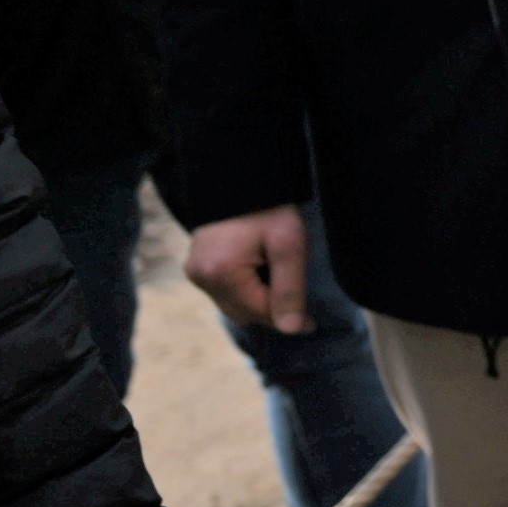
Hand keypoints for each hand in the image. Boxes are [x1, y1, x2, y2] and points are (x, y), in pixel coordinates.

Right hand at [184, 205, 309, 334]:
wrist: (241, 177)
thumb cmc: (269, 207)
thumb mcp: (289, 243)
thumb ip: (289, 288)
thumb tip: (292, 329)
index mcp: (220, 273)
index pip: (260, 312)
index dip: (289, 318)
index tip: (312, 323)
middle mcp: (200, 277)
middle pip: (244, 313)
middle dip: (271, 309)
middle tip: (297, 293)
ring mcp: (195, 271)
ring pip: (233, 305)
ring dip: (258, 299)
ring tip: (276, 272)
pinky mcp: (196, 266)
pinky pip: (224, 292)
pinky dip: (245, 290)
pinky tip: (260, 268)